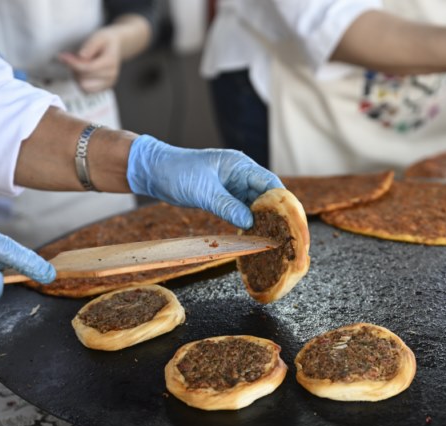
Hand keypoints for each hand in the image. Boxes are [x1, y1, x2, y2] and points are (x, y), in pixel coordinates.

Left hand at [58, 27, 122, 92]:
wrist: (116, 47)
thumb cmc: (105, 41)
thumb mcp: (98, 37)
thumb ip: (90, 46)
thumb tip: (81, 56)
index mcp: (110, 63)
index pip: (87, 68)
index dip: (72, 63)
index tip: (62, 56)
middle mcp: (111, 76)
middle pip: (84, 79)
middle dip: (74, 69)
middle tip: (72, 58)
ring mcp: (108, 84)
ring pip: (84, 87)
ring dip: (77, 77)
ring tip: (79, 66)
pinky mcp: (104, 88)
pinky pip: (87, 91)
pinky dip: (81, 82)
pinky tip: (82, 73)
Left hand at [126, 135, 284, 228]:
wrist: (154, 172)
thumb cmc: (177, 172)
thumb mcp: (203, 191)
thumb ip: (227, 206)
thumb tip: (250, 223)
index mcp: (239, 166)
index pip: (270, 183)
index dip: (283, 202)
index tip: (291, 220)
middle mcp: (241, 175)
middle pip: (267, 196)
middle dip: (277, 214)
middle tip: (285, 234)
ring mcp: (233, 187)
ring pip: (256, 205)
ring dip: (263, 220)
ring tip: (272, 238)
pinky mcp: (225, 197)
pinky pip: (243, 211)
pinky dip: (248, 223)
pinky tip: (253, 236)